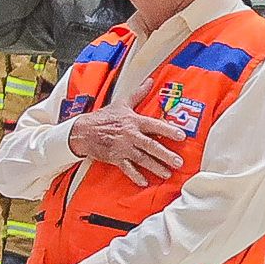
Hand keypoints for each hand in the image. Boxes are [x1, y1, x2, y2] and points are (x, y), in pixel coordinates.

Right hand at [64, 104, 190, 172]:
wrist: (83, 131)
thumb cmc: (103, 117)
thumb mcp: (121, 103)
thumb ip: (138, 94)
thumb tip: (149, 81)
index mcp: (133, 121)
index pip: (154, 125)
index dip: (168, 130)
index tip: (181, 136)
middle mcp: (130, 135)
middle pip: (151, 146)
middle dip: (165, 155)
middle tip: (178, 162)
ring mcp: (122, 148)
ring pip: (142, 159)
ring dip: (155, 167)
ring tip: (167, 174)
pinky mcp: (115, 158)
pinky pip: (127, 169)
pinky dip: (135, 176)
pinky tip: (144, 181)